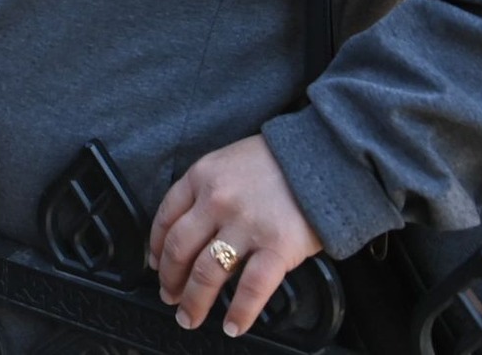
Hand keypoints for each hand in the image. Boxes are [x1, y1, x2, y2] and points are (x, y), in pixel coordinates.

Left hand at [149, 135, 322, 336]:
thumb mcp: (229, 163)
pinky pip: (251, 288)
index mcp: (202, 176)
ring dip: (194, 302)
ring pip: (207, 273)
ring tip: (191, 317)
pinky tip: (233, 325)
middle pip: (180, 250)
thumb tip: (191, 230)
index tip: (156, 266)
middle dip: (171, 281)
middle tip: (170, 297)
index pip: (166, 218)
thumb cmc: (278, 161)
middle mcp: (217, 201)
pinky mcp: (277, 246)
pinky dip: (239, 313)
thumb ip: (208, 191)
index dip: (156, 248)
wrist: (325, 158)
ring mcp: (246, 225)